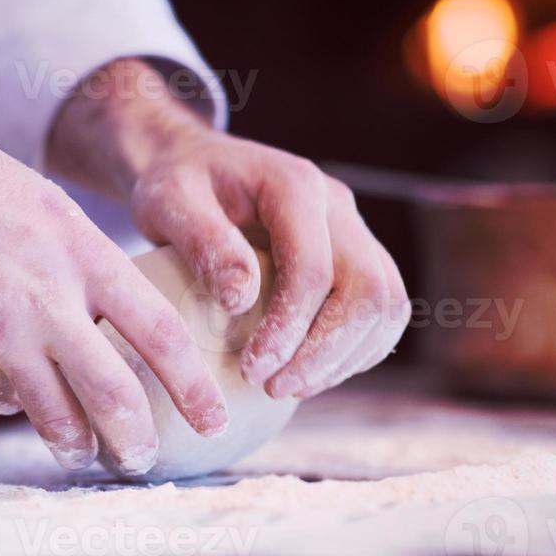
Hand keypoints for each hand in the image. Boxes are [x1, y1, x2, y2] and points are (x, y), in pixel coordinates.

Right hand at [0, 122, 229, 474]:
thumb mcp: (50, 208)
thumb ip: (88, 263)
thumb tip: (120, 312)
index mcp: (83, 257)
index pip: (160, 333)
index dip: (194, 385)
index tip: (213, 417)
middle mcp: (48, 301)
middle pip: (114, 395)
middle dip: (138, 441)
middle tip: (146, 460)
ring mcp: (0, 335)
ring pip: (56, 417)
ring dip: (78, 446)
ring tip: (87, 454)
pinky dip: (13, 406)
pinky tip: (15, 398)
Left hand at [48, 59, 410, 399]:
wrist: (195, 167)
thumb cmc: (178, 186)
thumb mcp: (170, 202)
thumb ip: (203, 242)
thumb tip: (241, 301)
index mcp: (295, 186)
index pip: (313, 269)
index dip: (289, 328)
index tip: (251, 370)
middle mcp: (337, 206)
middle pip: (367, 290)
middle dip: (324, 352)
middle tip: (273, 388)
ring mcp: (353, 231)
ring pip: (386, 305)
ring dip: (344, 358)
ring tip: (287, 387)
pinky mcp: (356, 258)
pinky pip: (381, 313)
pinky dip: (354, 352)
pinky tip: (308, 374)